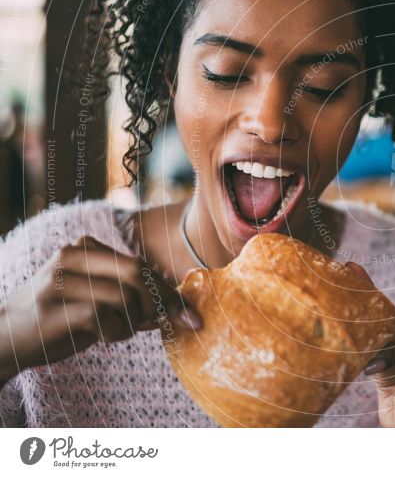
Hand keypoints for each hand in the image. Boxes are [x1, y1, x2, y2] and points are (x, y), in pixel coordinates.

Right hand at [0, 236, 200, 382]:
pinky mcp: (53, 308)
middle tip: (155, 324)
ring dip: (131, 324)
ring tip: (115, 331)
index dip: (168, 291)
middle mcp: (71, 255)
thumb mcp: (101, 300)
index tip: (188, 315)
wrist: (5, 337)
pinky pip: (105, 319)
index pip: (141, 264)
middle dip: (156, 304)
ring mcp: (59, 280)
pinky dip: (114, 333)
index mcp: (86, 247)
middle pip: (137, 274)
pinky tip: (101, 336)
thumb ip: (137, 299)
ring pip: (124, 299)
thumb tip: (184, 311)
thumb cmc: (63, 319)